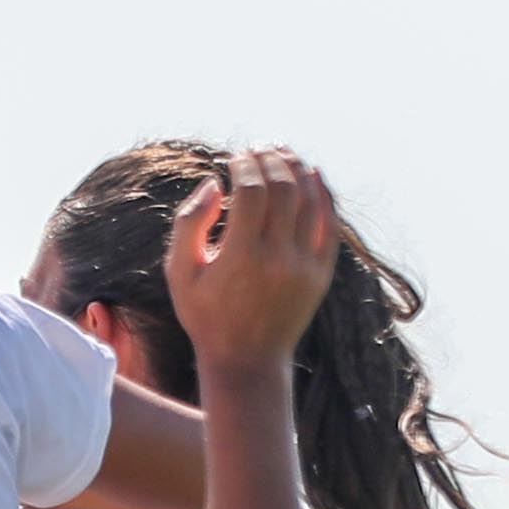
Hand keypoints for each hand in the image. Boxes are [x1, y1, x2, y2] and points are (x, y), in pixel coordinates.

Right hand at [163, 149, 338, 372]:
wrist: (246, 359)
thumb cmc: (205, 313)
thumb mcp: (180, 272)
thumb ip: (188, 224)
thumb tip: (214, 184)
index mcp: (240, 256)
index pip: (250, 191)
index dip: (244, 165)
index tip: (235, 156)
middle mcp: (277, 258)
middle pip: (283, 189)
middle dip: (271, 161)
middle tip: (260, 149)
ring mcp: (304, 266)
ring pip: (310, 201)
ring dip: (298, 171)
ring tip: (285, 154)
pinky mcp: (322, 274)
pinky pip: (329, 224)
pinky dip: (323, 196)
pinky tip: (313, 177)